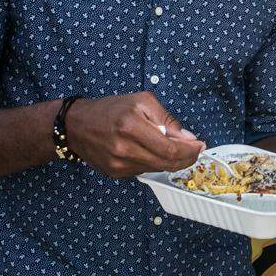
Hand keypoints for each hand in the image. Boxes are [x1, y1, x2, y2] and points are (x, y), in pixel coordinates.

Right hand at [65, 92, 204, 178]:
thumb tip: (188, 138)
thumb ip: (166, 120)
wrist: (75, 125)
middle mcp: (124, 149)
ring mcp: (118, 165)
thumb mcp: (141, 101)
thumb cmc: (111, 109)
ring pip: (157, 169)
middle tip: (195, 151)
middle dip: (186, 158)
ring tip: (178, 150)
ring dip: (173, 162)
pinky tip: (155, 152)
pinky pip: (144, 171)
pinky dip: (155, 163)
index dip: (189, 150)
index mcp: (131, 127)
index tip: (200, 145)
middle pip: (166, 163)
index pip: (169, 149)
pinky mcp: (115, 174)